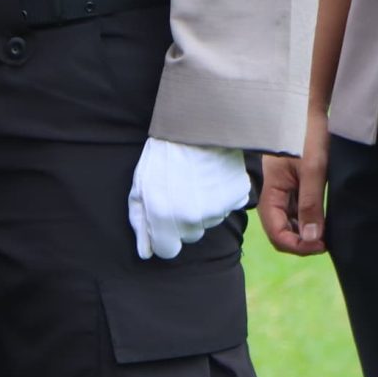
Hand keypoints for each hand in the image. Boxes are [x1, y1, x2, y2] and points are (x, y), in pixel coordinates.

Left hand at [126, 139, 251, 260]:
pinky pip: (227, 206)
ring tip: (195, 179)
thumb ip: (141, 222)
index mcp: (164, 216)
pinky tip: (212, 175)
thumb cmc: (163, 153)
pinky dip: (220, 195)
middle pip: (189, 235)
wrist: (196, 124)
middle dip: (182, 220)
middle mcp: (192, 218)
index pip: (167, 251)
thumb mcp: (141, 185)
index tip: (163, 222)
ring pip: (208, 221)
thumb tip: (145, 252)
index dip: (163, 237)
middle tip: (179, 191)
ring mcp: (218, 208)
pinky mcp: (236, 196)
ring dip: (202, 207)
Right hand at [257, 110, 330, 256]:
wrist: (309, 106)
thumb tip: (311, 238)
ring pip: (290, 222)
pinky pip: (297, 209)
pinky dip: (309, 218)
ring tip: (328, 230)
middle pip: (280, 230)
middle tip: (327, 241)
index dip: (297, 245)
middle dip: (301, 241)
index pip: (276, 232)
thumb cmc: (308, 132)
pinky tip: (325, 216)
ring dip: (305, 231)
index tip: (321, 244)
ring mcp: (284, 188)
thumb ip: (310, 204)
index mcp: (272, 189)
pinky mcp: (294, 183)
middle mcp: (275, 192)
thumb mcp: (313, 169)